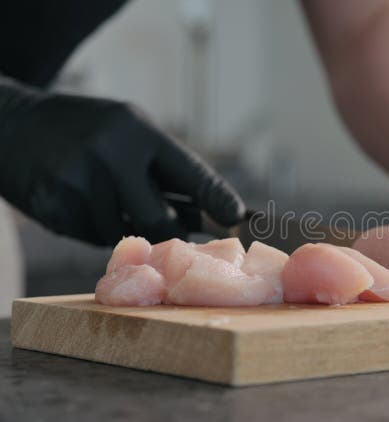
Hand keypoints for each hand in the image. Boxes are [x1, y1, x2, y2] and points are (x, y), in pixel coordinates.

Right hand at [0, 76, 244, 244]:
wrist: (11, 125)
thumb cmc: (87, 129)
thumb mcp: (129, 129)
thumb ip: (165, 168)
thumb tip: (212, 214)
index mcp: (136, 131)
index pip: (190, 173)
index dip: (217, 200)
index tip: (238, 219)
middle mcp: (109, 155)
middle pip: (157, 220)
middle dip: (170, 232)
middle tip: (174, 233)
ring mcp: (77, 183)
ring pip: (122, 234)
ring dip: (125, 228)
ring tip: (109, 199)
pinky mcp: (52, 206)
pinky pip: (90, 237)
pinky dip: (95, 228)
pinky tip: (83, 202)